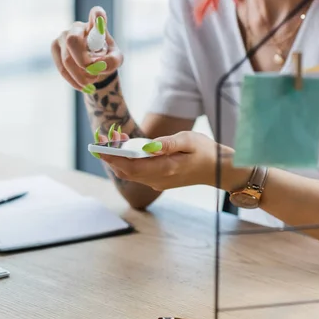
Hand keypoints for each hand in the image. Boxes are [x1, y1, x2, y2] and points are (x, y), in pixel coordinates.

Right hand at [50, 6, 123, 94]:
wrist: (92, 64)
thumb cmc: (105, 58)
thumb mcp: (115, 60)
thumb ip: (112, 60)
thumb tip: (99, 65)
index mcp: (96, 25)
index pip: (97, 14)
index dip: (97, 17)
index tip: (99, 19)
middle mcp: (77, 26)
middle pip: (72, 41)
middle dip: (82, 62)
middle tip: (94, 74)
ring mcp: (63, 36)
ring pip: (67, 59)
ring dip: (80, 76)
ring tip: (92, 81)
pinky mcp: (54, 47)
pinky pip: (62, 68)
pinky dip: (73, 80)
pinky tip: (83, 85)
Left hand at [99, 131, 243, 191]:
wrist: (219, 170)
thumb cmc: (205, 152)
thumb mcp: (189, 140)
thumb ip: (167, 143)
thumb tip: (148, 146)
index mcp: (165, 169)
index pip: (131, 167)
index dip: (113, 159)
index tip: (99, 148)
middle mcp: (158, 179)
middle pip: (126, 171)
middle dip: (112, 155)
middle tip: (105, 137)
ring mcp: (157, 181)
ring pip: (130, 172)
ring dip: (119, 158)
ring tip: (115, 138)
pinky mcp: (158, 179)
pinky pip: (137, 172)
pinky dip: (128, 160)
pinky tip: (128, 146)